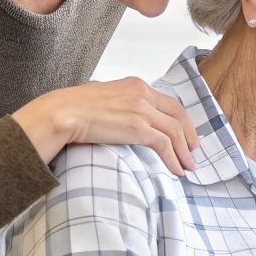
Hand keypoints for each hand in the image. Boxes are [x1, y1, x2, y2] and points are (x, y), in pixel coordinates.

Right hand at [13, 77, 199, 175]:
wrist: (62, 112)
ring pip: (175, 132)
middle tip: (193, 152)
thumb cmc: (76, 108)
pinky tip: (177, 170)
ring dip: (184, 152)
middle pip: (178, 115)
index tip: (187, 136)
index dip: (183, 121)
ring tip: (188, 166)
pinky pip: (164, 145)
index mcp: (137, 85)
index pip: (170, 103)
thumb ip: (123, 103)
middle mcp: (143, 94)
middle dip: (189, 136)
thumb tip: (129, 119)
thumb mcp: (106, 97)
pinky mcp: (137, 127)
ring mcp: (141, 110)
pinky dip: (173, 159)